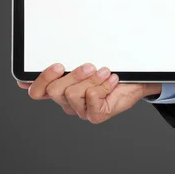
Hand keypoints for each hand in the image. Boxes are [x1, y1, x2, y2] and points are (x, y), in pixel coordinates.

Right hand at [17, 63, 161, 123]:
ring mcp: (81, 110)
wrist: (137, 80)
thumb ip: (66, 63)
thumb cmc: (111, 70)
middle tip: (90, 66)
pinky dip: (104, 86)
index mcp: (61, 89)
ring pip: (72, 93)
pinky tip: (112, 82)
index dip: (41, 80)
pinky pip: (91, 98)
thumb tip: (45, 58)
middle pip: (54, 90)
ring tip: (105, 73)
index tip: (59, 66)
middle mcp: (68, 102)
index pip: (37, 91)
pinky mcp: (95, 115)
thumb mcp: (87, 63)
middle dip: (74, 74)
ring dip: (92, 79)